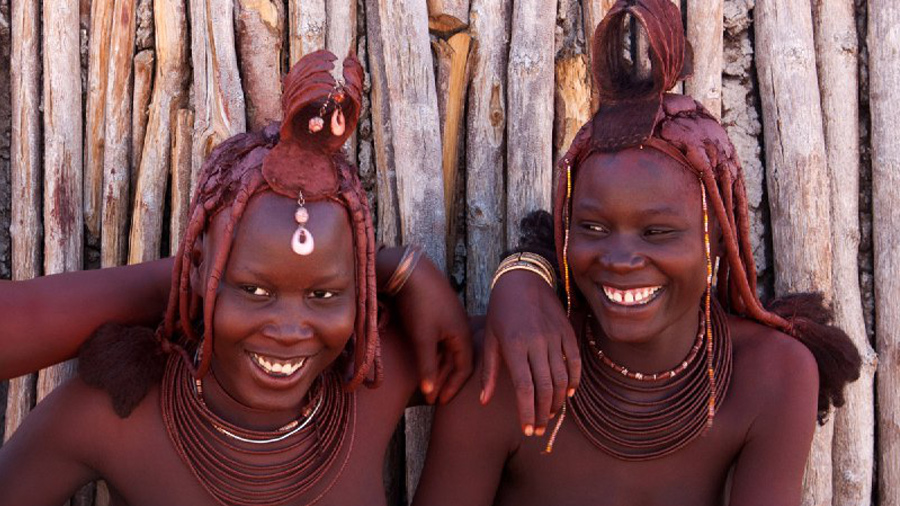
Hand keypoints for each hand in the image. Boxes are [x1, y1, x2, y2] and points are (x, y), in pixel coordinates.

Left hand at [393, 254, 472, 403]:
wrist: (411, 270)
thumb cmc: (420, 304)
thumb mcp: (423, 338)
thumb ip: (428, 366)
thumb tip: (430, 392)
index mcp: (462, 335)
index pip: (464, 369)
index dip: (453, 387)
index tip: (439, 402)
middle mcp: (460, 329)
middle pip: (456, 362)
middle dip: (444, 381)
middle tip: (432, 398)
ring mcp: (449, 320)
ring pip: (447, 352)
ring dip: (438, 368)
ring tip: (426, 383)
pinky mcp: (438, 313)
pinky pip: (440, 341)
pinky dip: (433, 355)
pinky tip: (423, 360)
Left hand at [481, 269, 579, 435]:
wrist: (524, 278)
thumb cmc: (501, 310)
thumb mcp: (490, 338)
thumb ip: (489, 371)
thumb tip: (484, 401)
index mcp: (515, 346)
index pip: (525, 388)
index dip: (527, 412)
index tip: (527, 429)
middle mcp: (537, 343)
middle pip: (545, 388)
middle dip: (542, 413)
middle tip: (539, 428)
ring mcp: (555, 337)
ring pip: (562, 378)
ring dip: (558, 400)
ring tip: (550, 413)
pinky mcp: (567, 332)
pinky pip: (575, 362)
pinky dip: (574, 380)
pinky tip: (568, 393)